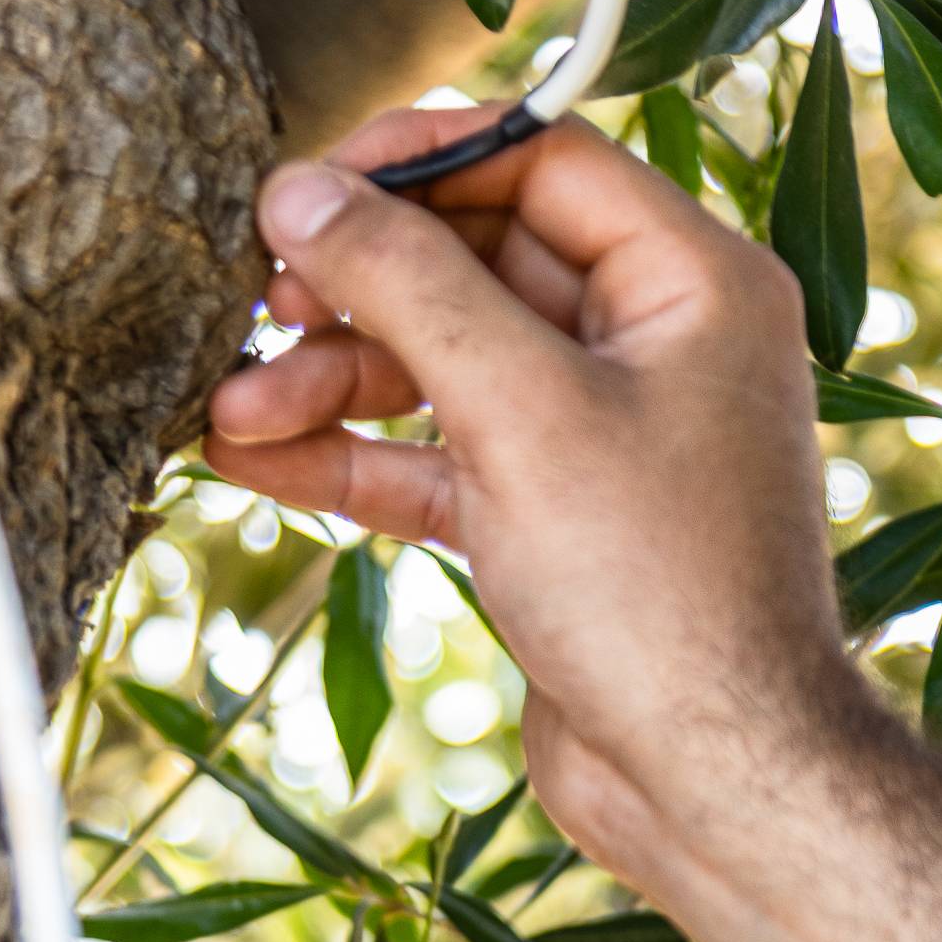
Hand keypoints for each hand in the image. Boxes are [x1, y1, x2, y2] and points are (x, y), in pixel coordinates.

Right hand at [205, 107, 859, 913]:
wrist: (710, 782)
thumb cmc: (661, 591)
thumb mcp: (522, 411)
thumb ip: (410, 286)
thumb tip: (302, 192)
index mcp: (693, 282)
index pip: (540, 160)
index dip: (418, 160)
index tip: (309, 182)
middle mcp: (654, 344)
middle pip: (478, 262)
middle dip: (358, 285)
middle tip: (259, 296)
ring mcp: (600, 434)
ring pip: (444, 365)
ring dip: (334, 379)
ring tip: (230, 405)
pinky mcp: (550, 519)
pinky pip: (436, 457)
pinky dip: (353, 456)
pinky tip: (254, 457)